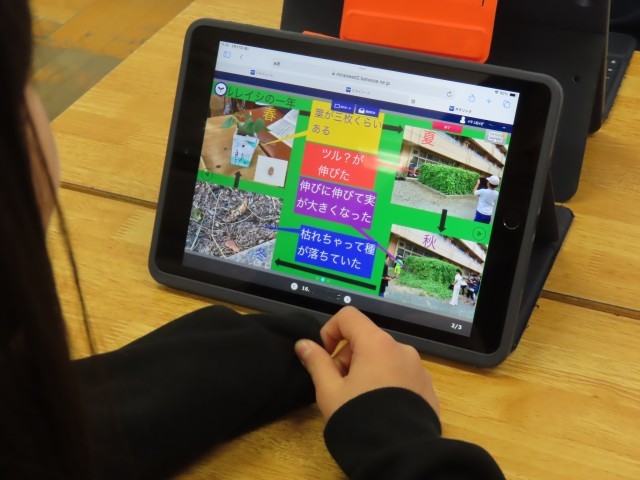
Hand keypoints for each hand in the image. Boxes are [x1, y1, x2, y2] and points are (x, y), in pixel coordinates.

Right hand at [295, 306, 439, 419]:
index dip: (330, 331)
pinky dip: (386, 383)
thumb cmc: (360, 417)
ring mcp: (418, 368)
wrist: (399, 454)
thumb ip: (317, 362)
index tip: (325, 356)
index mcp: (377, 344)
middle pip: (366, 339)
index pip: (349, 316)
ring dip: (367, 371)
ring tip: (360, 401)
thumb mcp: (330, 391)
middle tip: (339, 387)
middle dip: (347, 357)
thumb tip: (304, 344)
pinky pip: (400, 374)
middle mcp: (401, 349)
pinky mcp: (427, 387)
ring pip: (384, 358)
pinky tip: (381, 409)